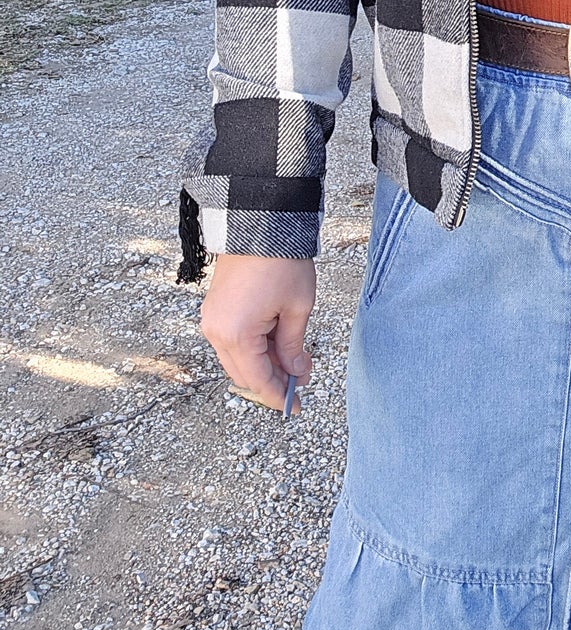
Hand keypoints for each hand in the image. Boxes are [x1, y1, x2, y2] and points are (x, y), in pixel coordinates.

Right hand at [201, 255, 315, 412]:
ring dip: (263, 365)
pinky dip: (253, 349)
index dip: (278, 395)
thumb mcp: (297, 308)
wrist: (260, 223)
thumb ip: (293, 346)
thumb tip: (296, 372)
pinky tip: (277, 346)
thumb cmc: (282, 262)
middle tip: (300, 382)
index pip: (257, 379)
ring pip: (237, 359)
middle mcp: (216, 331)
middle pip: (243, 373)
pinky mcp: (214, 310)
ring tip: (294, 361)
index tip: (297, 406)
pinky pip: (232, 341)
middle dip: (271, 381)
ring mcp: (212, 320)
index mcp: (236, 334)